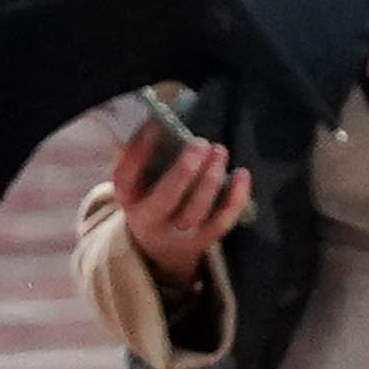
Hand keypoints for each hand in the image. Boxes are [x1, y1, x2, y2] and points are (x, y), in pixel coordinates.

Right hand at [105, 127, 250, 283]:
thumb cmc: (150, 198)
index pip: (126, 176)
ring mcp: (178, 233)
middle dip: (185, 169)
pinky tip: (242, 173)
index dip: (138, 152)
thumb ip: (142, 158)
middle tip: (199, 143)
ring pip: (196, 210)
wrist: (158, 247)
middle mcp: (149, 219)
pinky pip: (222, 221)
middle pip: (166, 198)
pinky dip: (236, 198)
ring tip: (219, 150)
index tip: (154, 126)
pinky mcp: (203, 239)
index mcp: (128, 199)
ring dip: (211, 179)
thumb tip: (154, 121)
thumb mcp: (137, 182)